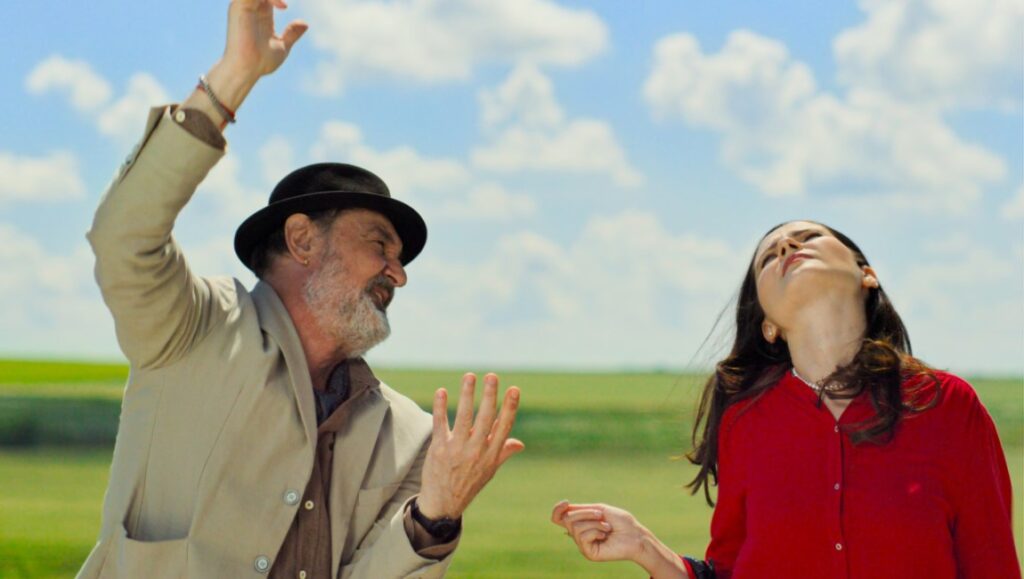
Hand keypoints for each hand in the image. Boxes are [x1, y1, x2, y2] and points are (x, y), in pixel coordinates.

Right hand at [223, 0, 307, 81]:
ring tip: (284, 5)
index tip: (287, 7)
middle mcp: (251, 7)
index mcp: (261, 13)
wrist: (247, 70)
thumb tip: (305, 23)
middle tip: (286, 5)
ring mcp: (243, 5)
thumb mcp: (282, 46)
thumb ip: (292, 34)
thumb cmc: (260, 62)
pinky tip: (282, 6)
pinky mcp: (239, 7)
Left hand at [416, 373, 523, 519]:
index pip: (503, 427)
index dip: (510, 407)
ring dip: (466, 395)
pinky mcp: (439, 449)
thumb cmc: (468, 483)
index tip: (514, 389)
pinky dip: (440, 407)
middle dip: (489, 396)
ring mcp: (457, 450)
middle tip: (492, 376)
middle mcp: (476, 451)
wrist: (443, 503)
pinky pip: (440, 424)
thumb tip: (520, 443)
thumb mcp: (489, 471)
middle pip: (485, 418)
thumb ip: (503, 452)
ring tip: (470, 376)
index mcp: (491, 455)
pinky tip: (442, 391)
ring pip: (463, 417)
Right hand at [552, 501, 689, 577]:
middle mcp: (579, 534)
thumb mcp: (599, 509)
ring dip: (594, 523)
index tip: (565, 503)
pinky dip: (596, 531)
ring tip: (607, 527)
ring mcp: (583, 544)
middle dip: (585, 513)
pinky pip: (583, 537)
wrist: (635, 535)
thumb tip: (564, 510)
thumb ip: (580, 510)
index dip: (557, 510)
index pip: (559, 518)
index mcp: (581, 523)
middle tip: (601, 515)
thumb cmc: (621, 521)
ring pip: (576, 527)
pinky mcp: (588, 553)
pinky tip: (605, 535)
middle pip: (567, 519)